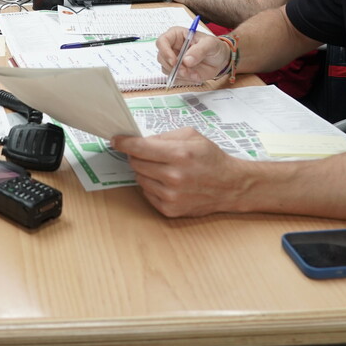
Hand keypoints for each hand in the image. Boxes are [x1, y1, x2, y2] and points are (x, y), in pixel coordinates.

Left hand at [112, 128, 241, 216]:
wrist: (230, 186)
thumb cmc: (211, 158)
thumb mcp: (191, 136)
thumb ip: (164, 136)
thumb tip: (140, 141)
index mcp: (179, 154)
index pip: (139, 148)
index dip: (124, 143)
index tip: (116, 140)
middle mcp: (173, 177)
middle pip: (136, 163)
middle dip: (138, 156)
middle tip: (150, 154)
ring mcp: (171, 196)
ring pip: (139, 178)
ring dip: (146, 171)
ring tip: (164, 169)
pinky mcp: (170, 209)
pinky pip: (146, 193)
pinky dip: (152, 186)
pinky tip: (167, 182)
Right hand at [156, 28, 226, 82]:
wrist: (220, 60)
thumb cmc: (214, 47)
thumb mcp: (210, 44)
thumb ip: (199, 50)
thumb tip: (186, 60)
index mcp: (176, 35)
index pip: (162, 41)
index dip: (165, 51)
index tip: (174, 61)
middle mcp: (172, 48)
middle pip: (161, 57)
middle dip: (173, 67)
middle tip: (186, 71)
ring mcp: (174, 61)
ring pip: (166, 69)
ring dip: (180, 74)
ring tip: (194, 73)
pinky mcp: (177, 72)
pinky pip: (174, 78)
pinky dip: (184, 80)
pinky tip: (195, 76)